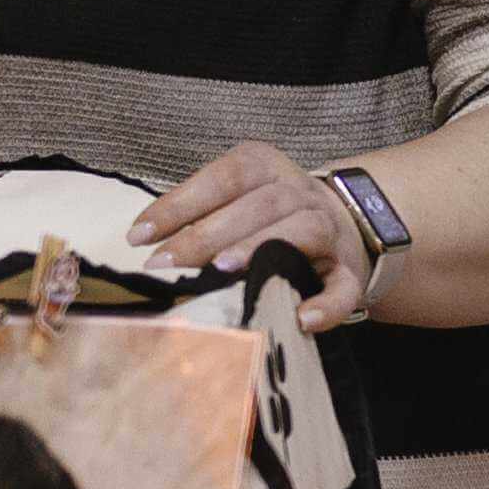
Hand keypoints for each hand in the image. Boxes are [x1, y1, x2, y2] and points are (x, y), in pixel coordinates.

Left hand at [126, 142, 376, 327]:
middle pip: (259, 205)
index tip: (138, 236)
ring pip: (302, 231)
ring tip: (222, 271)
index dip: (179, 204)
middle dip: (207, 233)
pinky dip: (326, 305)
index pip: (223, 177)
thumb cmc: (269, 215)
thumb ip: (198, 214)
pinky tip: (302, 319)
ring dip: (261, 249)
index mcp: (267, 168)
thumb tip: (145, 243)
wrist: (348, 225)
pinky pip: (344, 287)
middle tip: (167, 262)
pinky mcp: (350, 272)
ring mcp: (331, 231)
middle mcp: (301, 193)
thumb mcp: (236, 199)